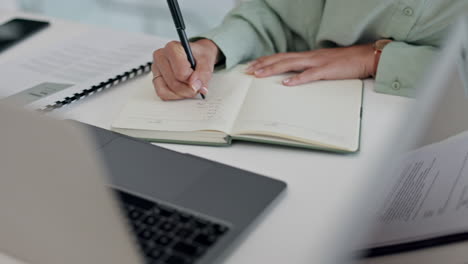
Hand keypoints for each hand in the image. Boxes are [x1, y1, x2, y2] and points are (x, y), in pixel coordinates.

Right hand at [152, 39, 218, 99]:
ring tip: (189, 87)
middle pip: (174, 83)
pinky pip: (162, 93)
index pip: (181, 73)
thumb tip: (195, 86)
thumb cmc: (200, 56)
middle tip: (196, 86)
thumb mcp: (207, 62)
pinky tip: (182, 90)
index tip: (197, 78)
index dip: (192, 80)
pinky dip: (173, 96)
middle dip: (187, 89)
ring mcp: (156, 68)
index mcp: (172, 48)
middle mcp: (161, 56)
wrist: (197, 55)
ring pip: (166, 91)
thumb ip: (203, 74)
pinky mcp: (155, 77)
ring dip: (181, 94)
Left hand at [246, 44, 374, 85]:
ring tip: (259, 74)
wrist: (365, 57)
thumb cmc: (345, 62)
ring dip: (273, 69)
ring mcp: (317, 62)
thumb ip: (308, 69)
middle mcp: (309, 57)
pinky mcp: (327, 70)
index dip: (266, 61)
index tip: (252, 66)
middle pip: (281, 59)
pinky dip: (297, 79)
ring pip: (290, 64)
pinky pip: (310, 75)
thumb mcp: (322, 64)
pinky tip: (287, 84)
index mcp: (307, 56)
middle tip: (248, 70)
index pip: (282, 57)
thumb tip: (294, 78)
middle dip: (263, 64)